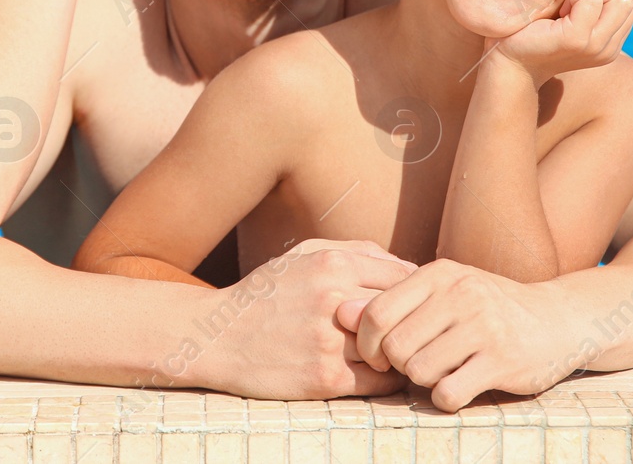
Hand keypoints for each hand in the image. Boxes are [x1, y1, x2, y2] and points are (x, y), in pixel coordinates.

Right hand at [193, 241, 413, 399]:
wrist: (218, 338)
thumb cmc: (267, 294)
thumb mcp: (303, 256)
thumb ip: (356, 251)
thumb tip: (407, 265)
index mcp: (332, 264)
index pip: (404, 275)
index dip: (414, 291)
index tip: (412, 303)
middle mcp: (334, 298)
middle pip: (403, 311)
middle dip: (411, 321)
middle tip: (412, 330)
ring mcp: (330, 340)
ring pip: (394, 347)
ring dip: (399, 352)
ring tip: (397, 352)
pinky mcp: (326, 377)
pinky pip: (380, 382)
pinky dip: (387, 378)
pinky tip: (378, 372)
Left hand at [337, 259, 586, 411]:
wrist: (558, 319)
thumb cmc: (487, 307)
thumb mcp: (444, 291)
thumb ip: (394, 301)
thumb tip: (340, 311)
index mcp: (440, 274)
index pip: (377, 312)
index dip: (368, 343)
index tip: (379, 356)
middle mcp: (460, 294)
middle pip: (395, 347)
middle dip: (397, 366)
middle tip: (414, 366)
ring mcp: (483, 327)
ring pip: (418, 372)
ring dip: (423, 381)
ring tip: (442, 371)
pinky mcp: (502, 362)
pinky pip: (448, 393)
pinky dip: (446, 398)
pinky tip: (459, 386)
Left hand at [494, 0, 632, 86]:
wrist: (510, 60)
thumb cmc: (537, 32)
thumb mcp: (576, 19)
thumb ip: (597, 5)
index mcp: (612, 45)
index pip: (632, 2)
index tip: (576, 10)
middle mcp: (609, 50)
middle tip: (569, 10)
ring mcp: (595, 47)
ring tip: (562, 14)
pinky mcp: (576, 39)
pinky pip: (590, 0)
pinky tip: (555, 17)